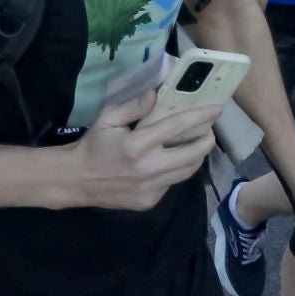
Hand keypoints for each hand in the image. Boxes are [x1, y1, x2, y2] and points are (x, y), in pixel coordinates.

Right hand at [67, 88, 219, 211]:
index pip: (177, 127)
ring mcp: (150, 188)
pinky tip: (172, 161)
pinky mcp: (149, 201)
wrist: (76, 181)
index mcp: (136, 145)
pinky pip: (172, 183)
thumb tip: (157, 94)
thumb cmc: (94, 145)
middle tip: (209, 130)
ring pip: (187, 171)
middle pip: (192, 154)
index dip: (200, 116)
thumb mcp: (107, 118)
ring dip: (197, 156)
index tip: (217, 109)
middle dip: (207, 140)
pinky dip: (177, 171)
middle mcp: (147, 169)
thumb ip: (133, 106)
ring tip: (197, 143)